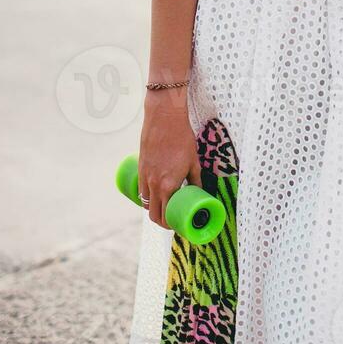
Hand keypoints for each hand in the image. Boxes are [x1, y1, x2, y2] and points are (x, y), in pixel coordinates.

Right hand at [138, 94, 202, 229]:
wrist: (164, 117)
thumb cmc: (182, 138)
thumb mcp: (193, 161)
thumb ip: (196, 180)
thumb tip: (202, 192)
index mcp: (167, 186)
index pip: (165, 216)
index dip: (171, 225)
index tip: (178, 225)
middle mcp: (153, 184)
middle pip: (152, 214)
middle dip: (161, 222)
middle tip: (172, 220)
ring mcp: (144, 176)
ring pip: (145, 202)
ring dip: (153, 208)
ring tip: (164, 206)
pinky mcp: (140, 167)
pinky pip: (141, 189)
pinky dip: (147, 196)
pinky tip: (155, 192)